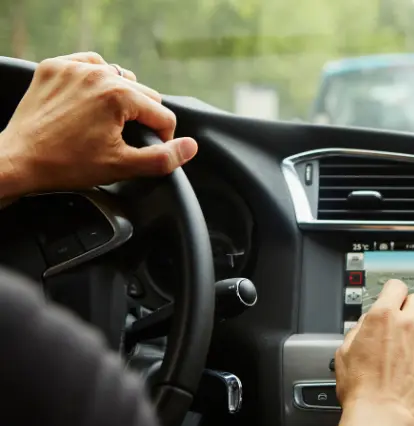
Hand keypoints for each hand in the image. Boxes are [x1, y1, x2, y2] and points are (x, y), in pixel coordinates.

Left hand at [0, 52, 197, 197]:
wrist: (18, 160)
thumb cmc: (66, 165)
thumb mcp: (122, 167)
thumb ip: (162, 158)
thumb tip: (191, 147)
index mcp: (118, 96)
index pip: (162, 114)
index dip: (162, 137)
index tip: (148, 150)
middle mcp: (98, 74)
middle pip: (143, 94)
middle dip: (142, 117)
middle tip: (126, 140)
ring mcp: (74, 68)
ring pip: (119, 77)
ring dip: (122, 97)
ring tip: (109, 121)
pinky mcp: (54, 68)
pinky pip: (90, 65)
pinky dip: (96, 79)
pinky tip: (92, 100)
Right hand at [335, 279, 413, 425]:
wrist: (381, 414)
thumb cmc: (361, 390)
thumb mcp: (344, 352)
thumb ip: (358, 331)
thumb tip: (366, 324)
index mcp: (382, 317)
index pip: (396, 286)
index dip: (393, 294)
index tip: (394, 301)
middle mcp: (408, 323)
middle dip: (410, 308)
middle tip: (404, 323)